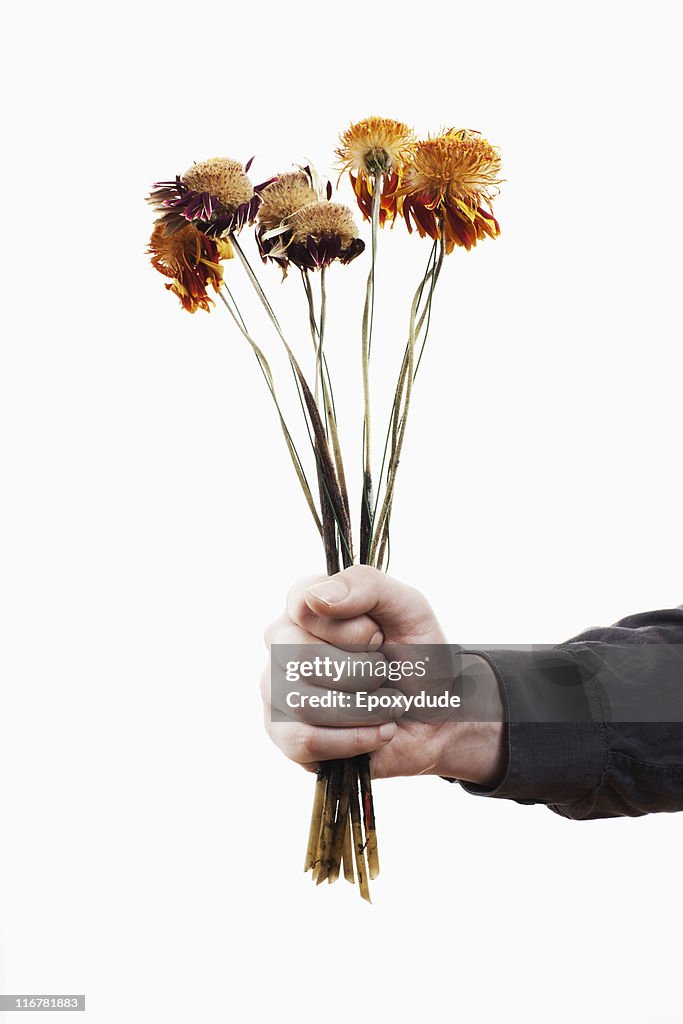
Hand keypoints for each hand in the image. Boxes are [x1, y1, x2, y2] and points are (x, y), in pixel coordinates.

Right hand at [262, 565, 506, 785]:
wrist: (437, 718)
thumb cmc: (416, 657)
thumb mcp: (408, 607)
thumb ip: (366, 584)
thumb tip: (318, 598)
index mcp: (305, 605)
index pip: (303, 605)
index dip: (352, 628)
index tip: (379, 636)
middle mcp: (281, 643)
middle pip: (303, 658)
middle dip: (364, 672)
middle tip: (386, 674)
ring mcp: (277, 689)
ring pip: (306, 702)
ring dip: (366, 708)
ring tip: (386, 705)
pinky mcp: (284, 735)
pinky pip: (306, 740)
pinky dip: (356, 739)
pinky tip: (376, 731)